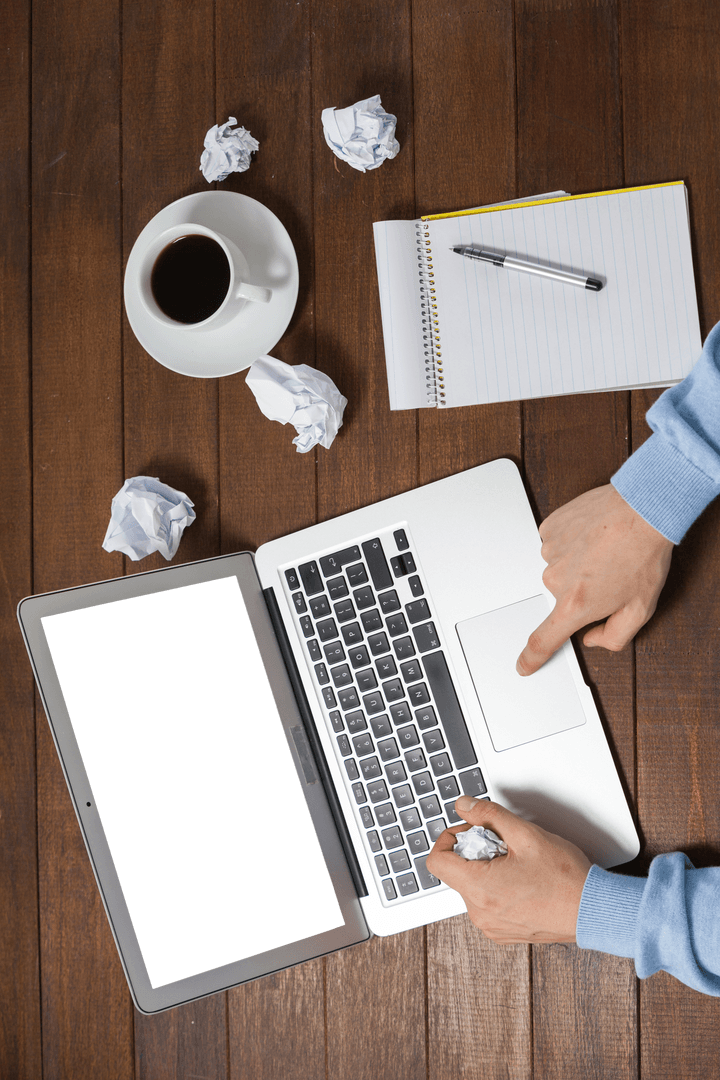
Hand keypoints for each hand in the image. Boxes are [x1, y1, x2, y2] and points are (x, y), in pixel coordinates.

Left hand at [426, 797, 591, 943]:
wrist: (593, 911)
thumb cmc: (565, 879)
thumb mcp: (526, 834)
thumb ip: (489, 815)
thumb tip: (464, 806)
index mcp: (479, 889)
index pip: (436, 861)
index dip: (450, 838)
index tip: (471, 831)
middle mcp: (480, 913)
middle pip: (455, 872)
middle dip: (474, 851)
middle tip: (504, 844)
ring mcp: (491, 926)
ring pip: (471, 887)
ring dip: (486, 869)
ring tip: (517, 863)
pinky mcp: (503, 932)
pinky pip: (486, 903)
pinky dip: (495, 887)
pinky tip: (521, 880)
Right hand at [516, 484, 672, 675]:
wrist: (642, 509)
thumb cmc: (643, 554)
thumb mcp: (641, 609)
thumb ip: (614, 637)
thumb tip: (594, 639)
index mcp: (576, 605)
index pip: (544, 640)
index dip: (531, 657)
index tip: (523, 665)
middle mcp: (556, 580)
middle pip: (561, 598)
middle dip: (581, 592)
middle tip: (607, 577)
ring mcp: (549, 552)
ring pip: (559, 569)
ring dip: (578, 565)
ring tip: (603, 552)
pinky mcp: (549, 530)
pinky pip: (555, 545)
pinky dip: (572, 544)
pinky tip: (592, 538)